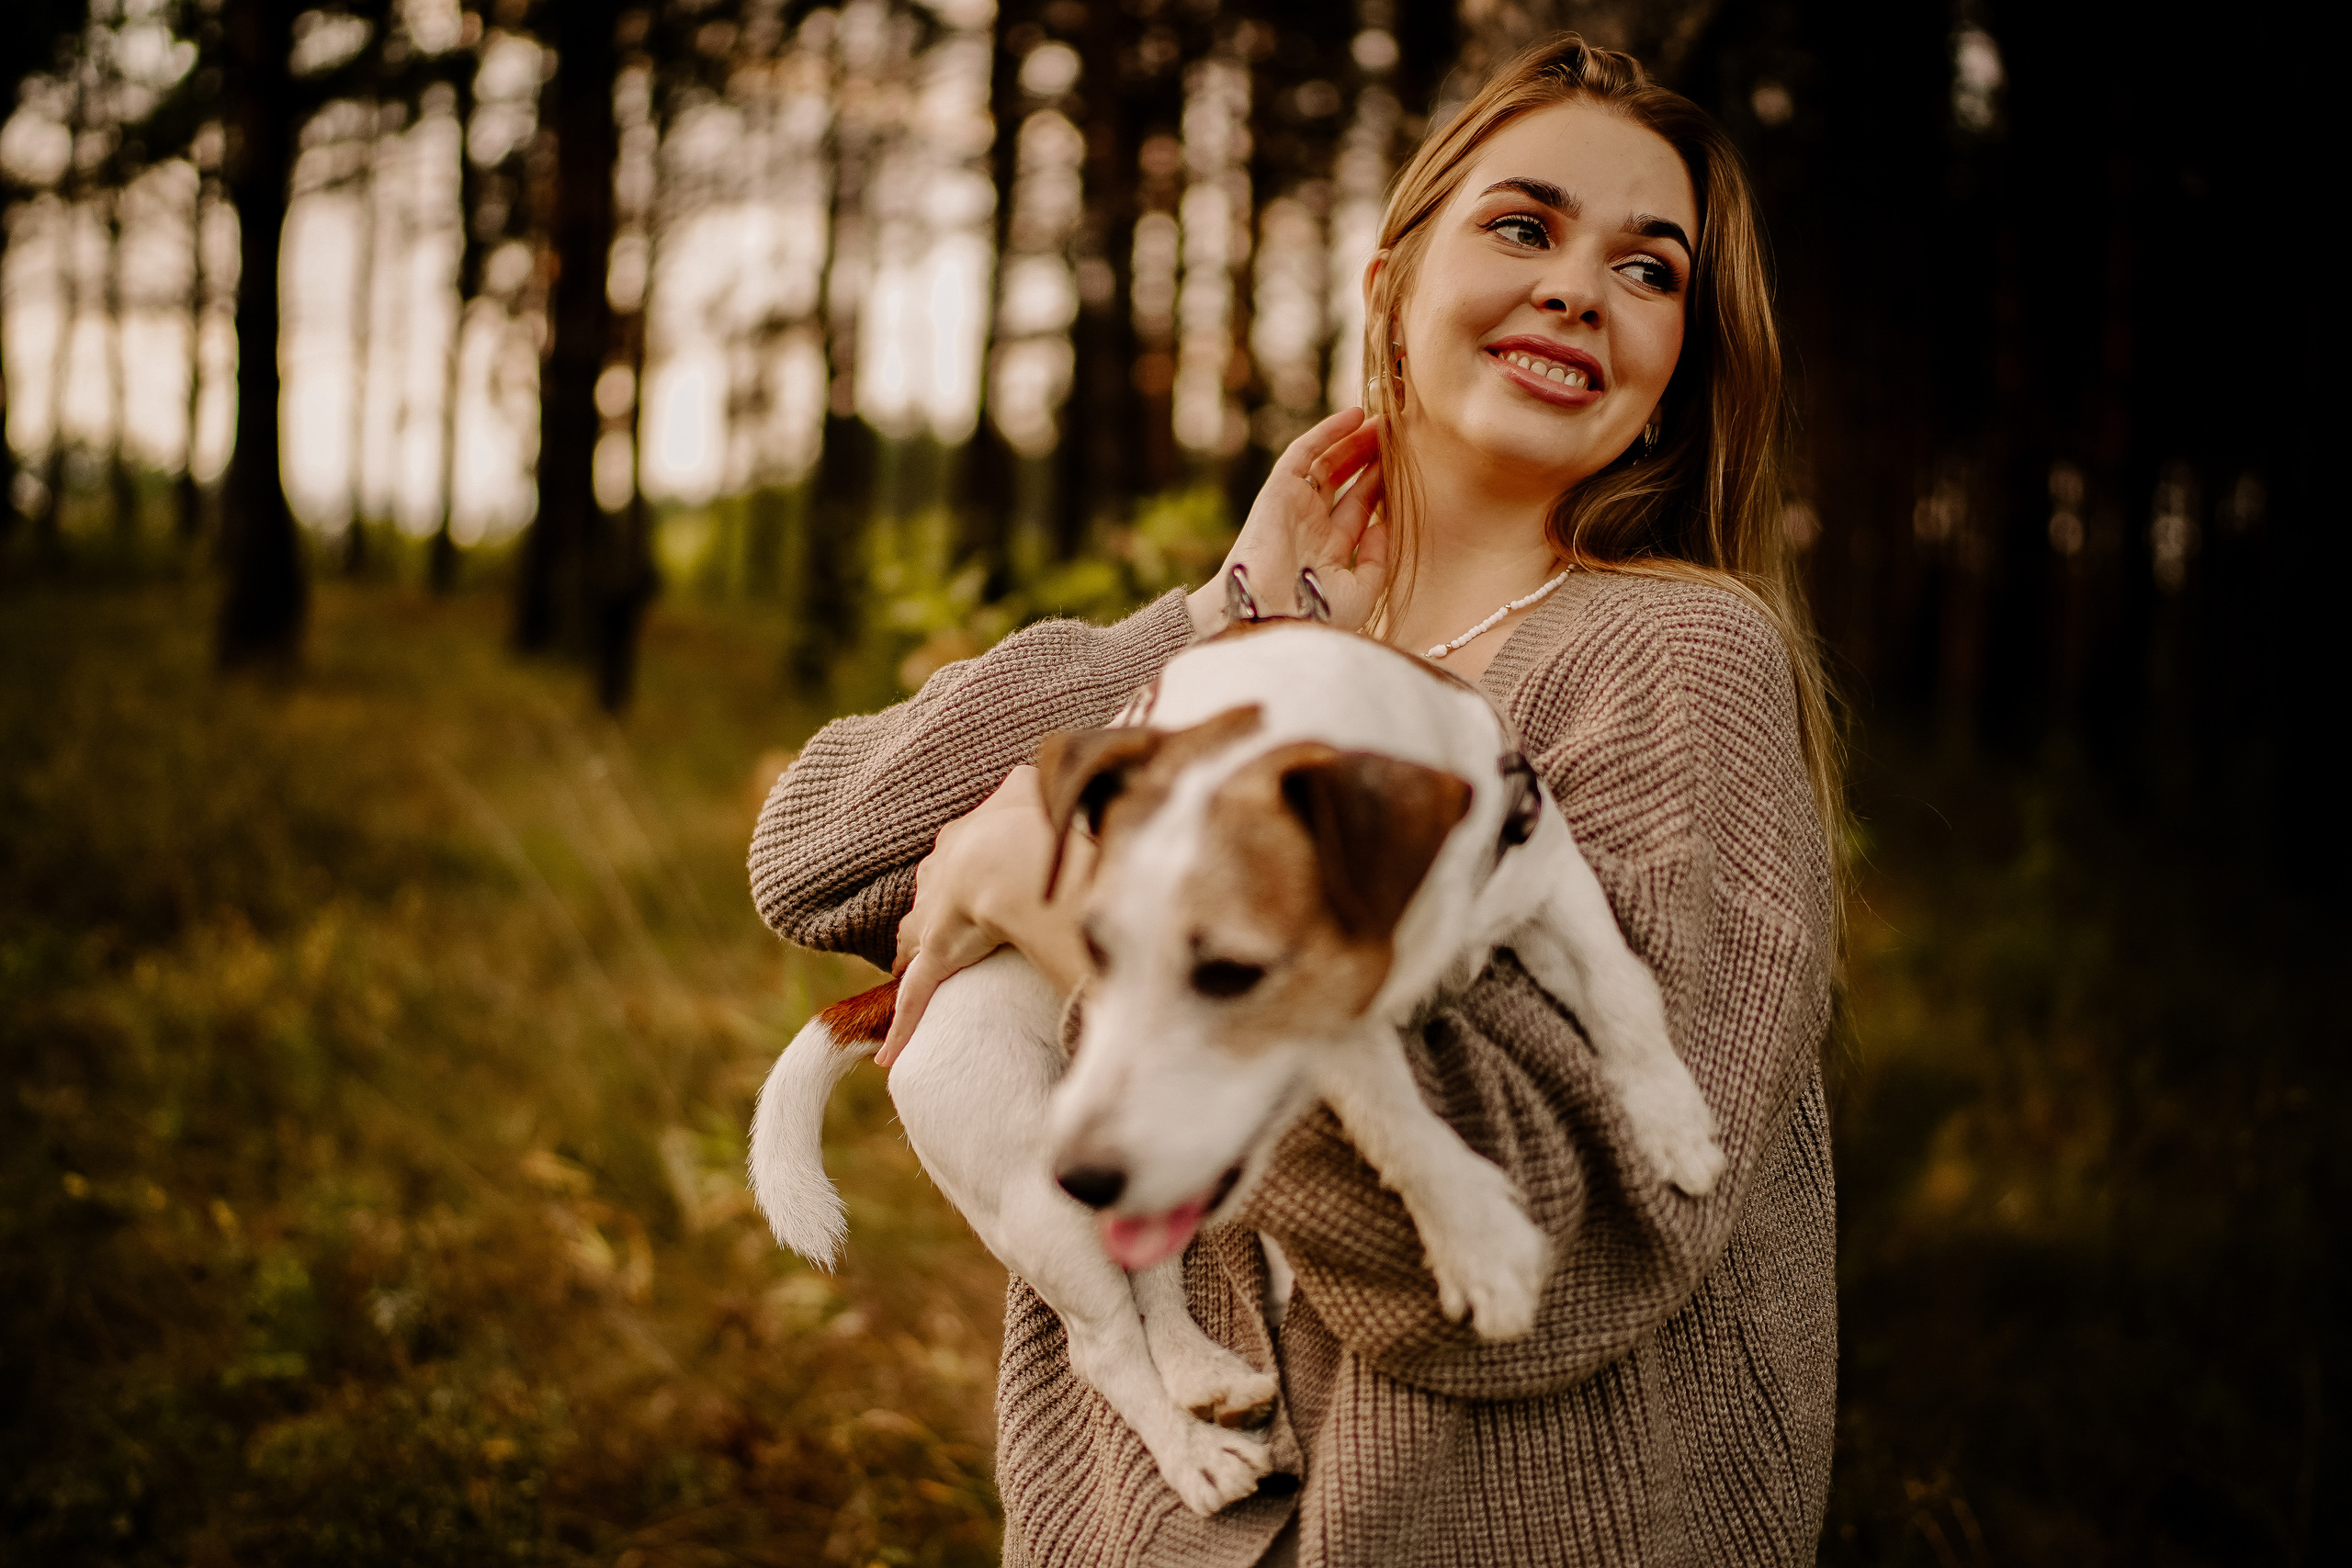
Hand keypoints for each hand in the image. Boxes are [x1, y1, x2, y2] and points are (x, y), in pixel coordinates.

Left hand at [880, 766, 1090, 1066]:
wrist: (1014, 855)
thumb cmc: (1034, 817)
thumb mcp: (1037, 786)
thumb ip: (1048, 780)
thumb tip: (1069, 766)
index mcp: (964, 836)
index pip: (954, 854)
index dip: (962, 868)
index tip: (972, 878)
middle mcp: (940, 873)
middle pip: (929, 893)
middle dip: (935, 907)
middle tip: (951, 923)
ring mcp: (933, 916)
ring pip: (916, 936)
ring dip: (916, 953)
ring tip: (919, 972)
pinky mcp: (934, 957)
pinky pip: (914, 994)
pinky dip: (903, 1022)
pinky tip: (889, 1053)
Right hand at [1187, 407, 1389, 636]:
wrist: (1270, 616)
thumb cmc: (1314, 617)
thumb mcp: (1361, 594)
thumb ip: (1377, 561)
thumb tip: (1384, 525)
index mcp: (1329, 554)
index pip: (1358, 511)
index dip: (1379, 486)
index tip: (1405, 465)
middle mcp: (1312, 528)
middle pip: (1345, 483)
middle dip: (1369, 459)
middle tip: (1397, 435)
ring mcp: (1295, 508)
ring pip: (1327, 465)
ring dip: (1352, 442)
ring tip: (1383, 423)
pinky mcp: (1279, 491)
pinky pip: (1304, 454)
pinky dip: (1326, 433)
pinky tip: (1354, 416)